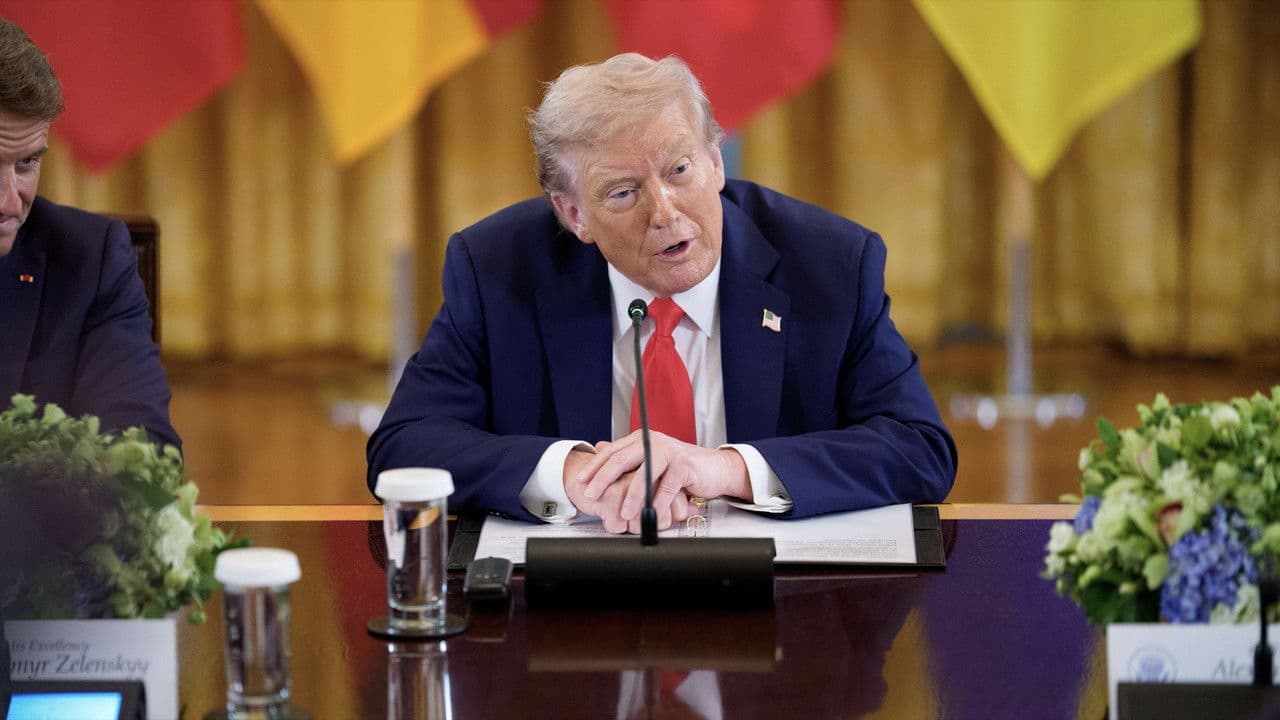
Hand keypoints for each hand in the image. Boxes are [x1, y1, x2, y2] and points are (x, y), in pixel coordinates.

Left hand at [576, 430, 750, 526]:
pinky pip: (667, 486)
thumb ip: (629, 457)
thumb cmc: (681, 468)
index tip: (579, 481)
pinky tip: (650, 513)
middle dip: (603, 478)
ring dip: (632, 496)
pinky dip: (657, 502)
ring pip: (644, 474)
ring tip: (624, 512)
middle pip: (622, 459)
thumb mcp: (651, 462)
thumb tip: (599, 448)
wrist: (715, 469)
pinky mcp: (684, 465)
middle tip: (591, 495)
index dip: (594, 467)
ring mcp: (669, 452)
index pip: (612, 452)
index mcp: (642, 440)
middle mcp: (653, 442)